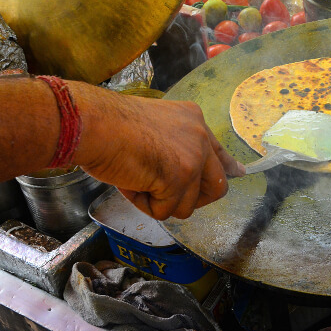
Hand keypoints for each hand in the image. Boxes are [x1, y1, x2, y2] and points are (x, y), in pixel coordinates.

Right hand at [75, 89, 244, 220]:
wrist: (93, 123)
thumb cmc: (109, 125)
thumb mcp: (152, 129)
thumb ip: (174, 146)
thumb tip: (185, 176)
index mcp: (193, 120)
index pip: (219, 151)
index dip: (227, 167)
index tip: (238, 174)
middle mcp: (200, 137)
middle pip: (217, 186)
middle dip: (193, 199)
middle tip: (165, 196)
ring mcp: (193, 158)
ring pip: (187, 205)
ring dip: (159, 201)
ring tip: (136, 179)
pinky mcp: (179, 178)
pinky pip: (165, 211)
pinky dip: (144, 205)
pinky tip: (131, 182)